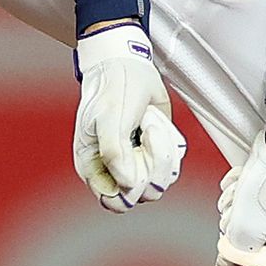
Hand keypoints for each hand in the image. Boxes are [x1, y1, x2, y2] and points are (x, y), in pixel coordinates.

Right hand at [73, 25, 185, 210]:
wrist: (130, 65)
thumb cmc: (112, 89)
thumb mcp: (109, 119)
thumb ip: (114, 154)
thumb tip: (125, 186)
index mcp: (94, 166)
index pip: (113, 200)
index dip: (130, 185)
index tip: (134, 154)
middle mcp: (114, 170)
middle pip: (141, 194)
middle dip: (150, 164)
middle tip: (146, 133)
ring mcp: (136, 163)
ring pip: (159, 183)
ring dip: (162, 151)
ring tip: (150, 124)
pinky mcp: (155, 154)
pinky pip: (172, 167)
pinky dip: (171, 147)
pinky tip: (157, 125)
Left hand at [215, 124, 265, 265]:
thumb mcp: (244, 234)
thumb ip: (232, 257)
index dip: (234, 250)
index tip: (235, 235)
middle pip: (239, 239)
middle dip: (233, 221)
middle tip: (245, 208)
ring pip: (237, 216)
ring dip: (234, 200)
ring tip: (247, 190)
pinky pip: (240, 196)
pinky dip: (238, 186)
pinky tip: (247, 179)